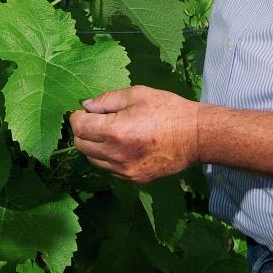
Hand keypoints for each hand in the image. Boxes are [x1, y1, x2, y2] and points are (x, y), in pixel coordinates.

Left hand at [70, 85, 200, 184]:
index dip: (77, 116)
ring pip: (92, 160)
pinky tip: (120, 145)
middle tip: (95, 120)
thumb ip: (107, 100)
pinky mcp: (133, 179)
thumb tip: (86, 105)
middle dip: (82, 131)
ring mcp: (124, 170)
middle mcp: (116, 155)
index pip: (79, 127)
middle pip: (81, 145)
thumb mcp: (137, 94)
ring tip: (108, 132)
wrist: (195, 137)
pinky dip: (106, 157)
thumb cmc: (167, 110)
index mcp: (115, 131)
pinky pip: (108, 169)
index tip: (85, 110)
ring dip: (93, 145)